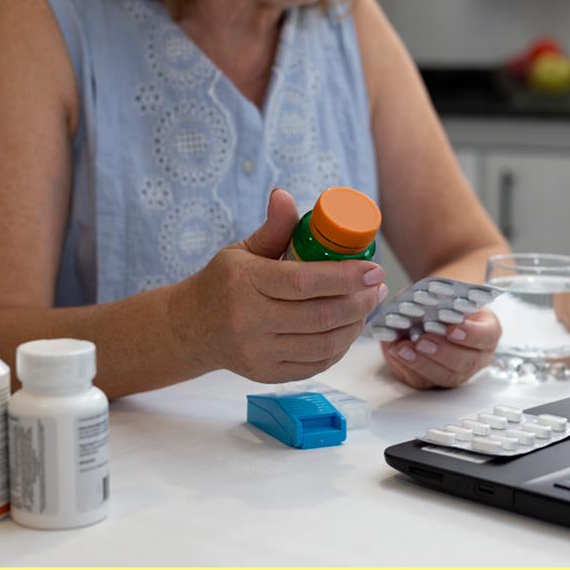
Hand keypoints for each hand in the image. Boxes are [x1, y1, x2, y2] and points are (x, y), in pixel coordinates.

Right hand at [168, 188, 387, 382]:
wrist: (191, 328)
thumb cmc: (224, 283)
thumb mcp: (242, 251)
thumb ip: (273, 227)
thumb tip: (285, 195)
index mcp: (244, 282)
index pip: (303, 282)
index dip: (345, 277)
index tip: (373, 270)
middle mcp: (249, 321)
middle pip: (320, 316)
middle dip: (359, 302)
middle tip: (377, 287)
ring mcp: (258, 352)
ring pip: (323, 344)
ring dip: (355, 325)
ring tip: (366, 305)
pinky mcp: (266, 374)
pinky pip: (316, 364)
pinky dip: (339, 347)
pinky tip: (348, 329)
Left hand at [381, 308, 500, 388]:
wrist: (430, 314)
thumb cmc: (442, 303)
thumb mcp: (444, 294)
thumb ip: (436, 298)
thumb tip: (418, 301)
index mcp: (486, 331)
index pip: (486, 336)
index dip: (471, 335)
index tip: (453, 329)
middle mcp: (476, 356)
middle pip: (465, 361)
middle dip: (442, 352)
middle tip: (422, 341)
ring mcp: (457, 372)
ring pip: (445, 376)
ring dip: (422, 362)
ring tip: (403, 348)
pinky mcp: (433, 380)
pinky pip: (423, 380)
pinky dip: (406, 367)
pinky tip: (395, 353)